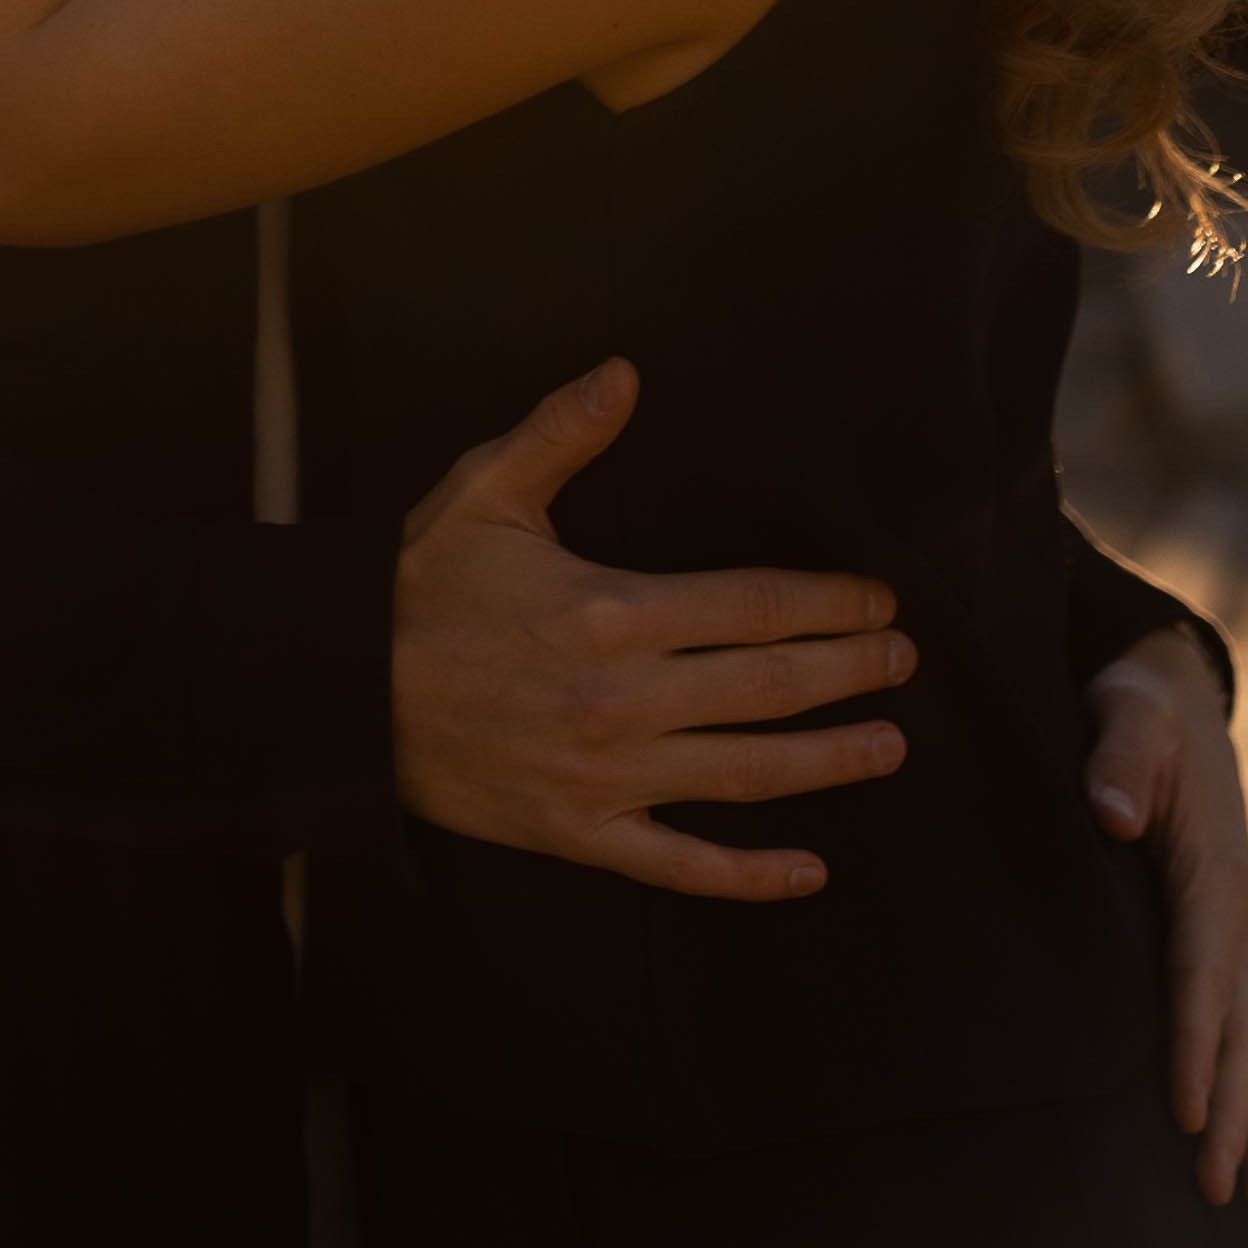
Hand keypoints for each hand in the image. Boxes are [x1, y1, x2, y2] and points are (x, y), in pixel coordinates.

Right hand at [392, 356, 914, 900]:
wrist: (342, 696)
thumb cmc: (416, 589)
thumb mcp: (484, 494)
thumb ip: (561, 432)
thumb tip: (626, 372)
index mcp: (614, 612)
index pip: (754, 607)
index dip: (830, 606)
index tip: (879, 602)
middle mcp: (625, 701)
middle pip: (769, 687)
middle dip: (850, 673)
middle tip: (904, 662)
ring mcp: (607, 777)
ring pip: (746, 776)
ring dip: (828, 760)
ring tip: (887, 746)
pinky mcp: (580, 834)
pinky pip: (681, 865)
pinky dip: (751, 875)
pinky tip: (809, 868)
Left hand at [1085, 626, 1247, 1213]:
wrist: (1176, 699)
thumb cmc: (1140, 709)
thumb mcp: (1127, 713)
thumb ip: (1119, 758)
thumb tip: (1115, 813)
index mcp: (1212, 876)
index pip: (1200, 974)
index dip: (1192, 1045)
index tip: (1184, 1114)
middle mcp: (1237, 919)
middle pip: (1238, 1034)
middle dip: (1233, 1116)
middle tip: (1224, 1195)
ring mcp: (1238, 937)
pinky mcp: (1224, 943)